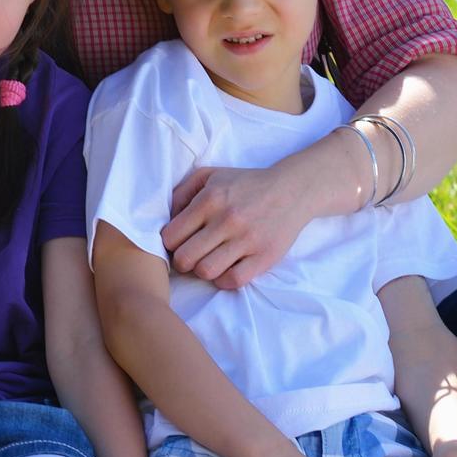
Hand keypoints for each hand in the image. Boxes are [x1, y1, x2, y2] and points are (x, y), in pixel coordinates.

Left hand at [163, 135, 366, 287]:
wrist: (292, 190)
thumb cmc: (246, 184)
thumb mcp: (210, 176)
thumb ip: (181, 193)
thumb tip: (164, 219)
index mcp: (210, 199)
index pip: (171, 236)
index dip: (169, 244)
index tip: (177, 243)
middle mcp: (227, 220)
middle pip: (185, 258)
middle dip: (182, 261)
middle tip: (190, 257)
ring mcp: (247, 240)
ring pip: (206, 271)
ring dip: (202, 271)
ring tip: (208, 262)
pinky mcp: (265, 256)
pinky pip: (233, 280)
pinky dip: (224, 279)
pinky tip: (226, 269)